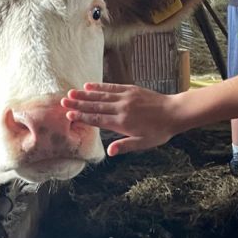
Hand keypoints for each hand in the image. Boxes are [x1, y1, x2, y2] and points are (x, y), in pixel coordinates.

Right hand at [61, 82, 177, 155]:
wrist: (174, 112)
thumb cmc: (159, 131)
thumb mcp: (143, 143)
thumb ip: (125, 145)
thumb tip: (109, 152)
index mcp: (122, 123)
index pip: (97, 119)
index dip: (82, 116)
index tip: (69, 114)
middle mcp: (121, 108)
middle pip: (95, 105)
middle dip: (78, 103)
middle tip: (63, 101)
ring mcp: (126, 97)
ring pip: (101, 95)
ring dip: (85, 94)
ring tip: (71, 92)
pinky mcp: (131, 89)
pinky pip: (112, 87)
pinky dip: (100, 86)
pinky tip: (89, 85)